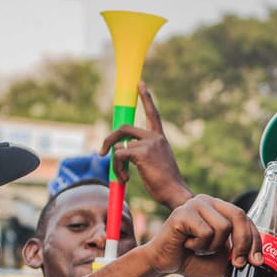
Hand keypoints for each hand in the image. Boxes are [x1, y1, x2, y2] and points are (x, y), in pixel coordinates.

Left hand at [99, 81, 192, 209]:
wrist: (174, 192)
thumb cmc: (164, 183)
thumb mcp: (153, 163)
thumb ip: (139, 153)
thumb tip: (117, 151)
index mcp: (160, 138)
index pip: (152, 113)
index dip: (146, 98)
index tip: (140, 83)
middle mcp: (155, 137)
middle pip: (124, 128)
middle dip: (109, 138)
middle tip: (102, 153)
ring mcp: (149, 143)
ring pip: (119, 146)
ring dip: (115, 163)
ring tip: (123, 177)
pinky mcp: (142, 153)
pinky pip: (118, 155)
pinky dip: (117, 169)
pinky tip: (125, 179)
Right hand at [140, 194, 261, 276]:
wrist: (163, 264)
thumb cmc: (192, 260)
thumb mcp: (221, 259)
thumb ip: (238, 253)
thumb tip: (258, 258)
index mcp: (219, 208)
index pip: (246, 218)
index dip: (255, 240)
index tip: (257, 261)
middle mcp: (208, 201)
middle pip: (239, 216)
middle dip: (243, 243)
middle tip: (238, 263)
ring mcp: (195, 204)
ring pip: (223, 227)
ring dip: (213, 247)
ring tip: (198, 248)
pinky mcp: (183, 213)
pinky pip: (206, 232)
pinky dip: (199, 246)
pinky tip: (187, 245)